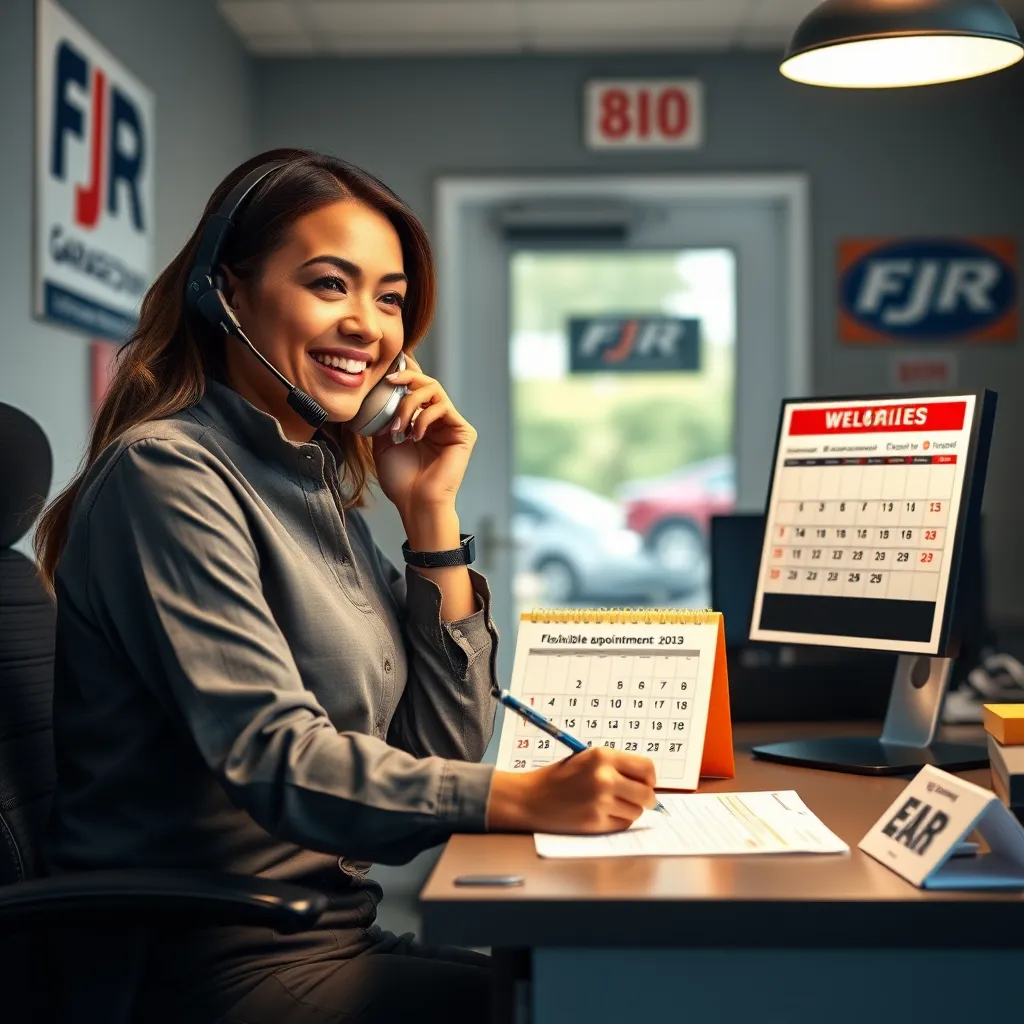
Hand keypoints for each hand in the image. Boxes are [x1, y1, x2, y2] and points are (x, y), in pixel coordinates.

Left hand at [372, 356, 476, 520]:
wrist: (415, 502)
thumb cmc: (401, 480)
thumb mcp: (383, 442)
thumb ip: (385, 416)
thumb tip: (379, 393)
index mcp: (422, 421)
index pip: (416, 389)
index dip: (405, 374)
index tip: (386, 372)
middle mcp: (439, 420)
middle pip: (426, 382)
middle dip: (405, 380)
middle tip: (389, 382)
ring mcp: (452, 425)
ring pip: (433, 390)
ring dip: (409, 403)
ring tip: (398, 426)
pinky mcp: (463, 432)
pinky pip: (443, 407)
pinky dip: (424, 417)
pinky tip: (415, 436)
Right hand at [485, 748, 657, 833]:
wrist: (530, 798)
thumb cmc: (559, 778)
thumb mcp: (587, 759)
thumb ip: (616, 766)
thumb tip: (648, 782)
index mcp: (603, 756)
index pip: (646, 768)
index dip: (650, 778)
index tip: (646, 783)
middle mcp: (604, 778)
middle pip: (647, 794)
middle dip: (646, 799)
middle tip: (638, 800)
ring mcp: (600, 802)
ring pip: (636, 812)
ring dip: (629, 811)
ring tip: (609, 805)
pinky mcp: (595, 822)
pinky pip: (622, 825)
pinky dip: (617, 822)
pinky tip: (600, 814)